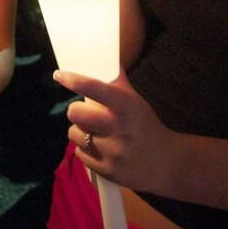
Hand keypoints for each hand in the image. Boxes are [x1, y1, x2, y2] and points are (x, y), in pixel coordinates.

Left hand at [54, 69, 181, 194]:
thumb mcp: (135, 103)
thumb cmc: (145, 126)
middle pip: (75, 113)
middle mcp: (120, 128)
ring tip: (96, 133)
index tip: (59, 75)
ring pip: (74, 134)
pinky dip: (85, 151)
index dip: (74, 80)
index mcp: (127, 107)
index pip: (96, 88)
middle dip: (76, 111)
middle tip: (85, 113)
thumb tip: (106, 58)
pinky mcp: (108, 170)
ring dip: (80, 132)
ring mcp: (113, 151)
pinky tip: (100, 149)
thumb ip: (117, 82)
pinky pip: (80, 154)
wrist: (168, 163)